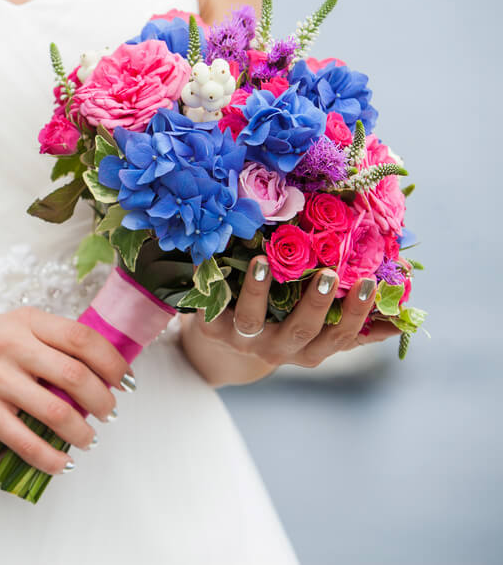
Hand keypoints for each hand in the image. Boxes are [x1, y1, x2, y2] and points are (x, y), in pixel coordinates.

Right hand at [0, 307, 132, 474]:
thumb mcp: (11, 328)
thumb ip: (49, 342)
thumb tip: (98, 372)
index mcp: (26, 321)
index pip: (83, 339)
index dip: (113, 363)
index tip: (124, 381)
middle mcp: (12, 346)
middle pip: (76, 376)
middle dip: (103, 401)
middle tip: (108, 413)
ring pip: (56, 412)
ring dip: (82, 433)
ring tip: (88, 440)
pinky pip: (25, 441)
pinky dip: (51, 458)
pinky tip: (61, 462)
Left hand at [181, 255, 400, 383]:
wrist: (217, 351)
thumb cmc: (278, 328)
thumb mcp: (316, 332)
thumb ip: (355, 326)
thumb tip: (403, 317)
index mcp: (309, 349)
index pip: (340, 336)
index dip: (356, 313)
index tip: (370, 283)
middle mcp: (277, 349)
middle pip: (300, 332)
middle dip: (316, 304)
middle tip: (330, 274)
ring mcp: (241, 340)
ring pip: (250, 321)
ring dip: (257, 292)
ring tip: (262, 262)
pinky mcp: (209, 329)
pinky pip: (208, 309)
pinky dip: (207, 282)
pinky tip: (210, 259)